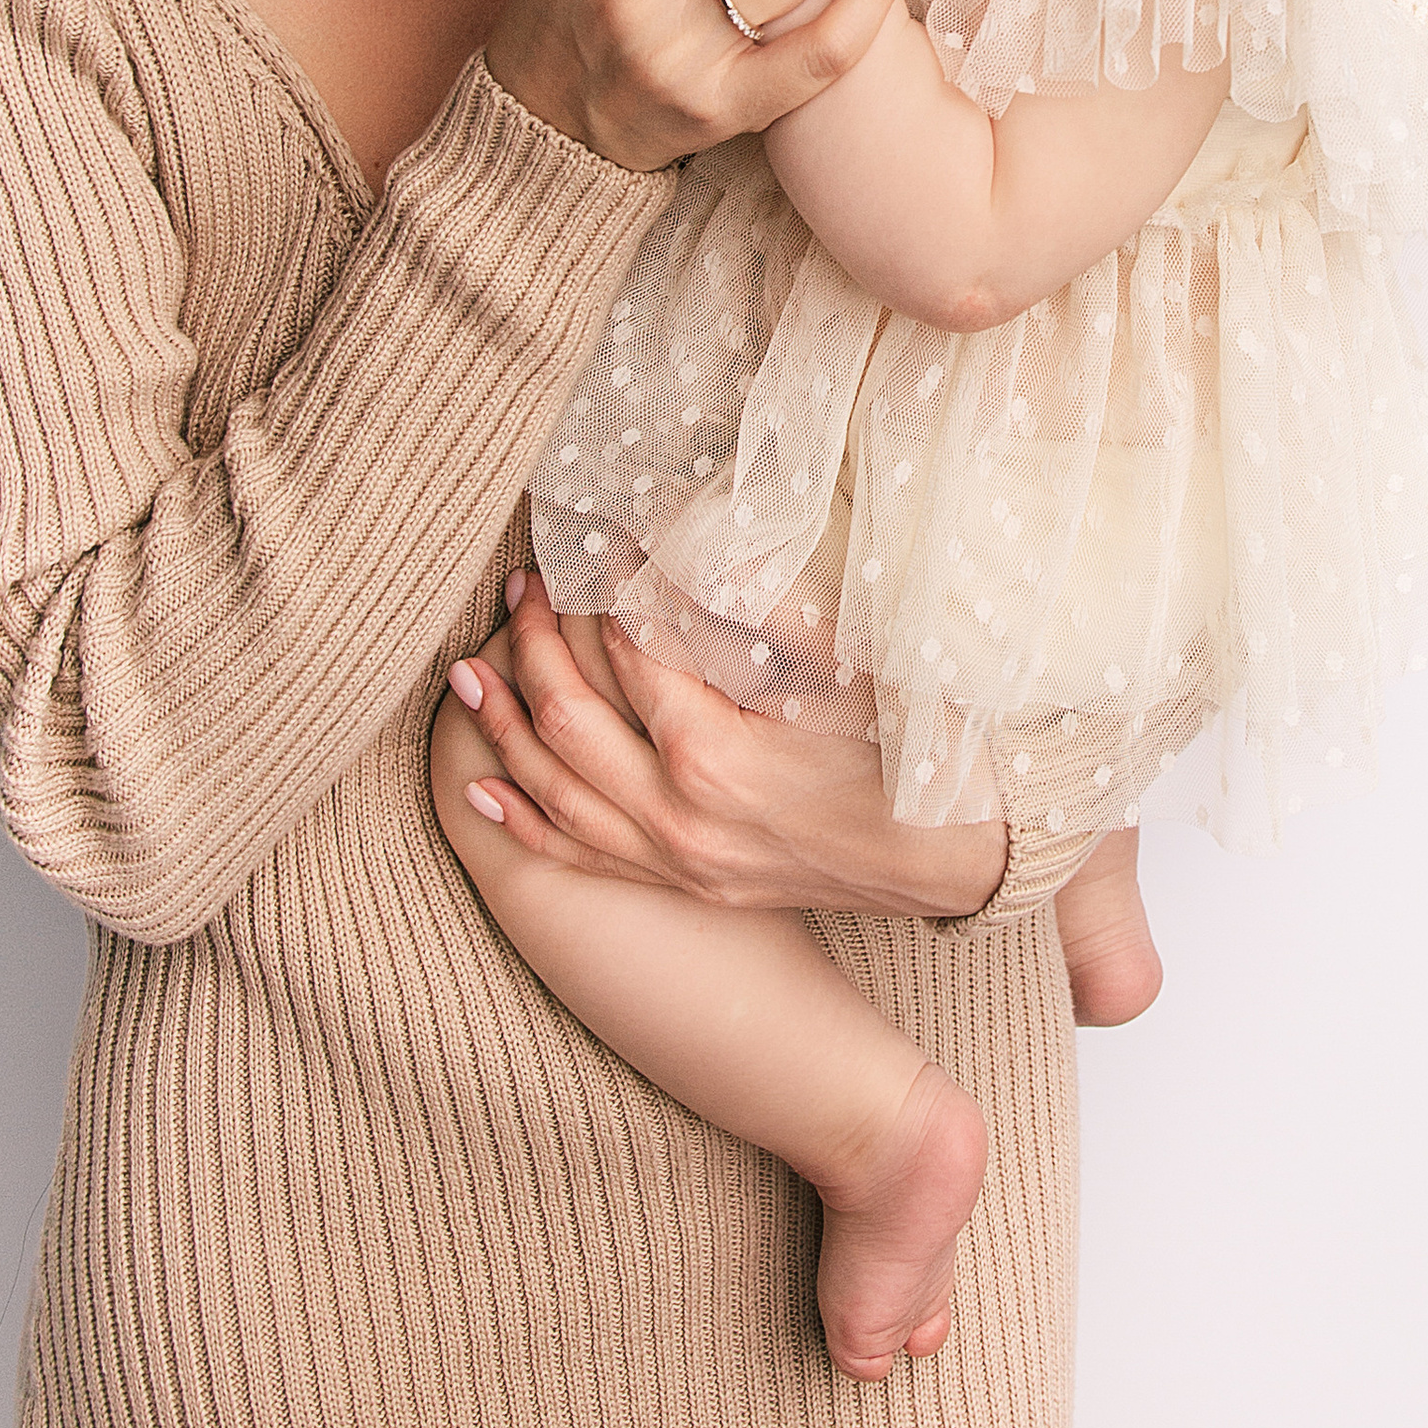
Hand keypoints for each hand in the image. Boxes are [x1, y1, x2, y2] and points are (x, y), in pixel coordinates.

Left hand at [444, 569, 1006, 921]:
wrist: (961, 860)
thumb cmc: (918, 753)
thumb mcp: (852, 664)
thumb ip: (770, 605)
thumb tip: (700, 540)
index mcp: (715, 755)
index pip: (622, 658)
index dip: (595, 594)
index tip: (584, 546)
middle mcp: (680, 818)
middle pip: (567, 722)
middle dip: (532, 647)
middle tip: (521, 586)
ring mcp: (679, 862)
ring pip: (556, 794)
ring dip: (502, 728)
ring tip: (467, 670)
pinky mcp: (688, 886)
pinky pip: (581, 856)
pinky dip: (523, 819)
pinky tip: (480, 789)